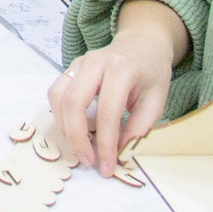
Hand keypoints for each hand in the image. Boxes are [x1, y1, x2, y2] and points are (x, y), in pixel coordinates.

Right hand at [49, 10, 181, 173]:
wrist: (141, 44)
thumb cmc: (151, 73)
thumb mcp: (156, 101)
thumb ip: (139, 127)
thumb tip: (119, 153)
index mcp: (121, 69)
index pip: (107, 112)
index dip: (106, 143)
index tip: (107, 167)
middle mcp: (95, 62)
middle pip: (74, 102)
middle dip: (77, 137)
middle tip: (87, 160)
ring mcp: (79, 62)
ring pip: (58, 97)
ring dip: (65, 127)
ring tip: (80, 146)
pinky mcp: (70, 67)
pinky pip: (56, 92)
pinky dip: (60, 115)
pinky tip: (74, 128)